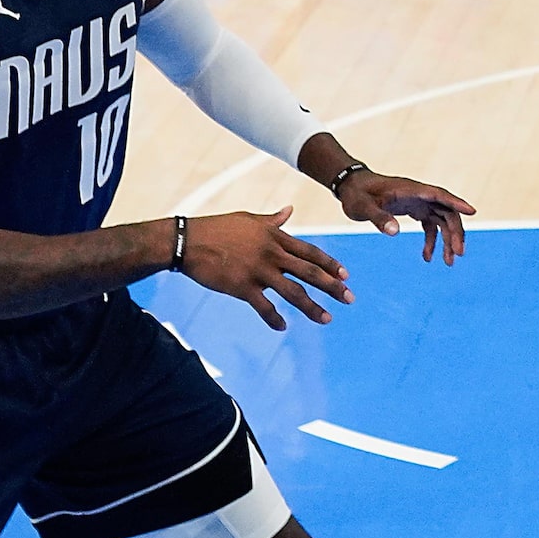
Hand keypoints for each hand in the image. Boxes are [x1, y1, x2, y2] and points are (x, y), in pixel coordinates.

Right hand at [180, 206, 350, 330]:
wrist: (188, 241)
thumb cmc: (218, 228)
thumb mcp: (249, 219)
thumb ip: (273, 220)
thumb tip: (289, 210)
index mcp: (276, 237)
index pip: (310, 252)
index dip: (329, 264)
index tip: (346, 275)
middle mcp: (272, 253)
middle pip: (309, 272)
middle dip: (332, 286)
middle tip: (350, 298)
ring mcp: (258, 270)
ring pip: (293, 291)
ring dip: (311, 307)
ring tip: (327, 319)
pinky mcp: (242, 286)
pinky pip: (263, 306)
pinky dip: (274, 318)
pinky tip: (283, 327)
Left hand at [336, 171, 475, 264]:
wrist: (350, 187)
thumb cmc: (357, 194)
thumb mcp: (364, 207)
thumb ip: (379, 218)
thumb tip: (394, 232)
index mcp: (411, 190)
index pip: (440, 196)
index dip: (456, 203)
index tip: (472, 212)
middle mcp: (420, 195)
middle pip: (446, 212)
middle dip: (455, 232)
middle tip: (458, 254)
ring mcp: (418, 202)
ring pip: (442, 220)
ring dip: (447, 240)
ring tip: (449, 262)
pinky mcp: (414, 210)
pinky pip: (430, 226)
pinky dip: (432, 241)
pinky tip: (428, 257)